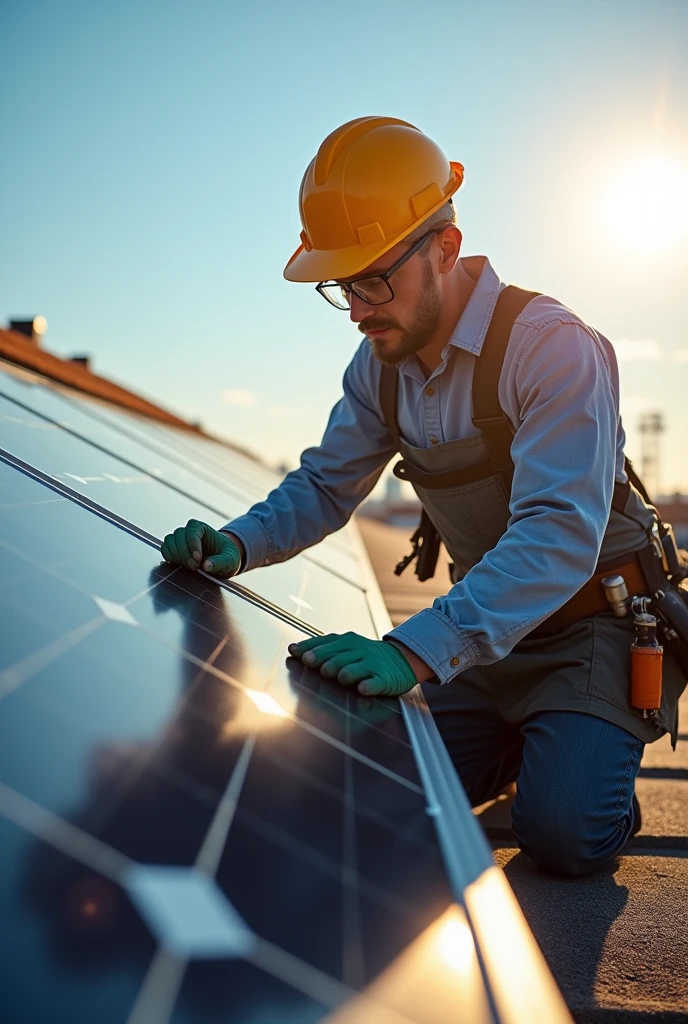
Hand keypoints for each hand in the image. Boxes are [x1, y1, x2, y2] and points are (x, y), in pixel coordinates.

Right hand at [160, 520, 240, 577]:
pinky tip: (181, 565)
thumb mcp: (230, 560)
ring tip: (189, 567)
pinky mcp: (174, 549)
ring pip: (169, 542)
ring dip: (176, 556)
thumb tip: (206, 565)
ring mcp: (179, 539)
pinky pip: (165, 550)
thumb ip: (220, 562)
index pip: (192, 532)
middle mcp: (188, 531)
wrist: (221, 560)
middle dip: (184, 553)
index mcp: (202, 528)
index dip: (193, 545)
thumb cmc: (226, 556)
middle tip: (194, 566)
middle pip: (178, 536)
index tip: (198, 559)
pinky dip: (170, 558)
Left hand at [287, 632, 417, 696]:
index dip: (309, 648)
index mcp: (346, 641)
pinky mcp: (384, 679)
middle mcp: (358, 651)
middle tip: (314, 665)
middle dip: (325, 660)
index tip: (295, 652)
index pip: (325, 643)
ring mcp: (371, 665)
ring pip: (354, 669)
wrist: (401, 660)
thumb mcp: (346, 647)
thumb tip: (293, 649)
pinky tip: (362, 688)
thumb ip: (321, 648)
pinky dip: (368, 686)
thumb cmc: (365, 656)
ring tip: (340, 677)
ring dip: (345, 673)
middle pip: (337, 656)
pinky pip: (374, 683)